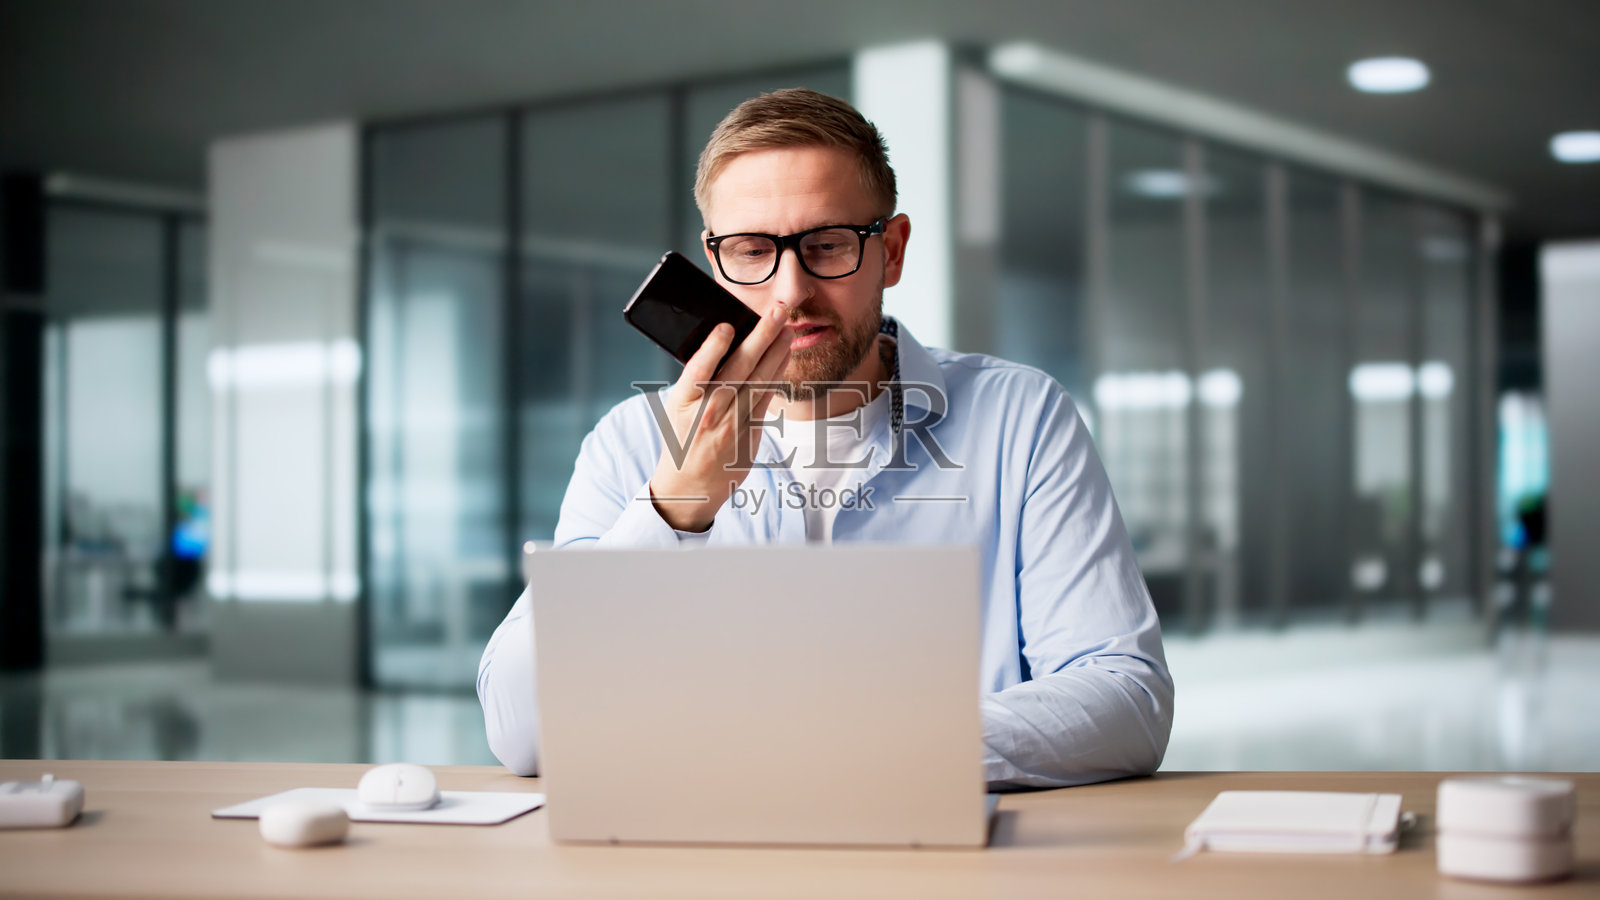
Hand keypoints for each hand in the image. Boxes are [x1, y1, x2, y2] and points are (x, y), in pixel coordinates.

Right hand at [648, 305, 791, 530]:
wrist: (689, 487)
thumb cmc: (681, 438)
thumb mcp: (677, 408)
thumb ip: (697, 381)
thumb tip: (724, 343)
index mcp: (683, 403)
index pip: (698, 371)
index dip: (713, 348)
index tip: (727, 326)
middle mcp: (708, 413)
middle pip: (738, 370)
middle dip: (760, 337)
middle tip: (775, 312)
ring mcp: (732, 425)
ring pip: (758, 382)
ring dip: (776, 352)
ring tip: (787, 328)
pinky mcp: (750, 434)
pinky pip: (765, 398)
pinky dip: (776, 374)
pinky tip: (783, 356)